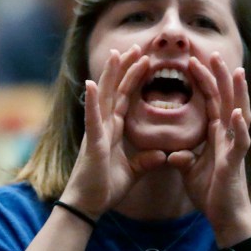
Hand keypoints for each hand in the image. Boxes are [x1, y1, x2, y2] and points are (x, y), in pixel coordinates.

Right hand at [60, 45, 166, 217]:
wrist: (88, 206)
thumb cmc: (105, 188)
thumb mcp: (133, 171)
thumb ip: (146, 160)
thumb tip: (162, 154)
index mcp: (113, 129)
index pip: (126, 96)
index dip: (135, 77)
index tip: (145, 58)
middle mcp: (103, 125)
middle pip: (116, 89)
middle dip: (126, 67)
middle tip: (137, 45)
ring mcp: (96, 131)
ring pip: (105, 96)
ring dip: (111, 74)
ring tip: (117, 53)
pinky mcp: (92, 142)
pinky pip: (92, 118)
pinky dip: (93, 100)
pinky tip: (93, 83)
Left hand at [167, 52, 250, 234]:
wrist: (224, 219)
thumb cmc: (211, 194)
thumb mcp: (190, 172)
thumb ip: (184, 158)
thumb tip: (174, 153)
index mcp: (216, 136)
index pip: (211, 101)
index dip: (203, 81)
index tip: (193, 61)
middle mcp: (228, 137)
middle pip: (226, 100)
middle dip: (220, 76)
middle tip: (213, 53)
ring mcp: (234, 148)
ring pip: (239, 114)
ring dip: (238, 93)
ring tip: (236, 71)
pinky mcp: (235, 164)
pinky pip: (239, 143)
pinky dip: (238, 127)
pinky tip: (235, 113)